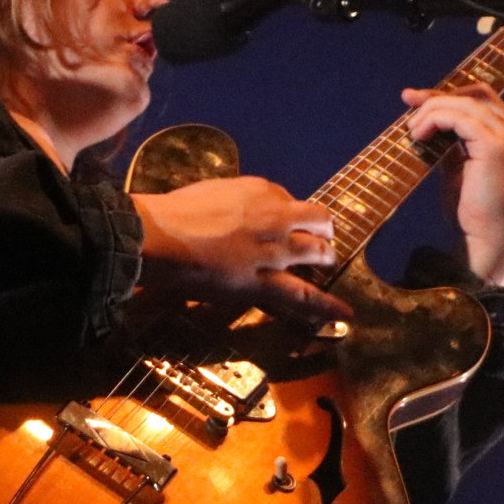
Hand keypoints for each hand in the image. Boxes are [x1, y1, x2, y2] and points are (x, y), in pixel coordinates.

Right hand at [130, 176, 352, 324]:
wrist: (158, 235)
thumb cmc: (173, 213)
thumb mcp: (211, 192)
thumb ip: (234, 200)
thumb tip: (239, 211)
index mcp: (260, 190)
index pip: (290, 200)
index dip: (291, 214)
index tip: (285, 222)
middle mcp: (276, 216)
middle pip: (317, 219)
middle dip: (321, 230)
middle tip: (319, 240)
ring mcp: (274, 251)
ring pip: (318, 252)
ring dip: (325, 257)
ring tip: (326, 264)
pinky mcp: (265, 282)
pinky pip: (304, 295)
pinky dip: (327, 305)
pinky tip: (345, 313)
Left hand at [402, 83, 503, 284]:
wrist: (487, 241)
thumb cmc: (472, 213)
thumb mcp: (456, 170)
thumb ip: (448, 146)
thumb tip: (426, 127)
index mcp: (503, 136)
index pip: (479, 97)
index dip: (446, 93)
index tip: (413, 98)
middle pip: (474, 93)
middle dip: (436, 93)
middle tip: (407, 100)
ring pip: (465, 103)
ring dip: (432, 109)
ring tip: (411, 129)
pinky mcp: (495, 147)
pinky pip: (461, 118)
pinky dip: (436, 119)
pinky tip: (419, 135)